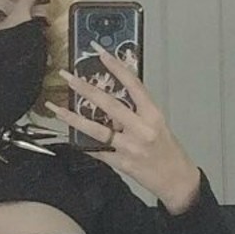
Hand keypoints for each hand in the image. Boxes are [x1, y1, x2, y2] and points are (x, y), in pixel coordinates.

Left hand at [46, 42, 201, 213]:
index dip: (116, 67)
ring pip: (97, 130)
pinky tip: (71, 137)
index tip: (101, 53)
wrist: (177, 180)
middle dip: (86, 89)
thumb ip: (138, 111)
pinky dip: (84, 144)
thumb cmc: (168, 150)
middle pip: (109, 105)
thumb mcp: (158, 124)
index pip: (133, 85)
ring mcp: (130, 147)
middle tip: (68, 77)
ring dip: (74, 118)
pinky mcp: (122, 163)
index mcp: (152, 115)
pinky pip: (99, 151)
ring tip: (57, 109)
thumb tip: (115, 97)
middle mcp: (141, 129)